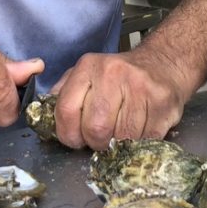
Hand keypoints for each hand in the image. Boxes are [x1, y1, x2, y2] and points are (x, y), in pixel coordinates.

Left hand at [50, 47, 188, 149]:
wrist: (164, 64)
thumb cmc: (120, 76)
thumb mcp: (87, 74)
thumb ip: (63, 92)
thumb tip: (42, 114)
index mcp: (89, 67)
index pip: (66, 111)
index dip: (68, 134)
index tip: (75, 139)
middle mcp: (113, 73)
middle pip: (95, 129)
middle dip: (96, 142)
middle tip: (101, 138)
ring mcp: (141, 87)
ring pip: (122, 138)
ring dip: (119, 143)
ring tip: (121, 131)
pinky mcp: (163, 102)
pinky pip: (145, 139)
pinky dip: (140, 142)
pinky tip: (139, 129)